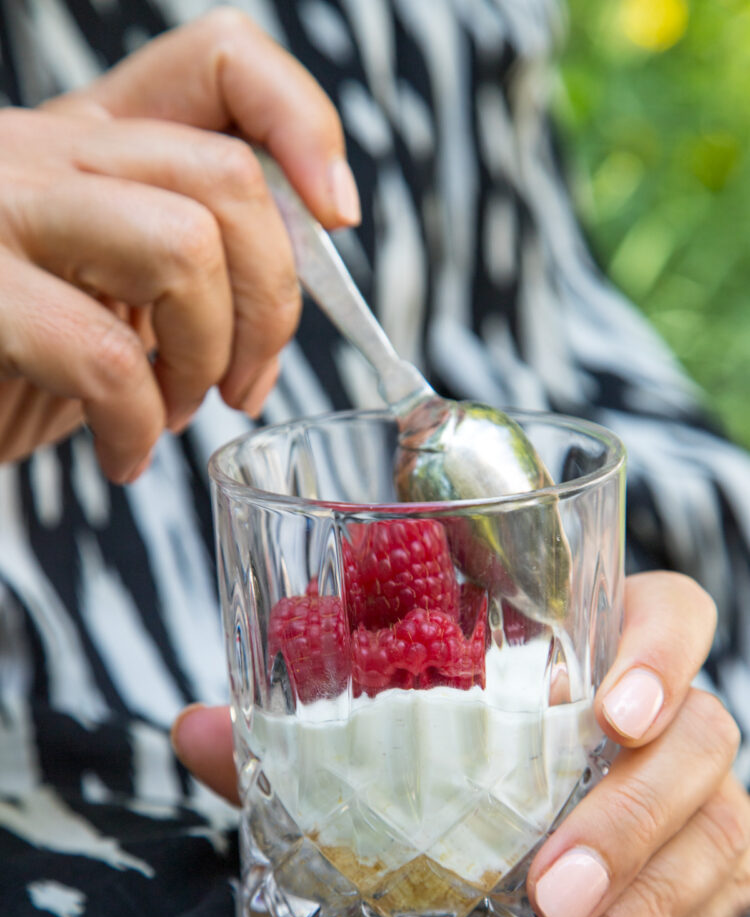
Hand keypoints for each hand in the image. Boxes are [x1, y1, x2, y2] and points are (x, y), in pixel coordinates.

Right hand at [0, 8, 359, 480]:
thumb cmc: (23, 358)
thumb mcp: (115, 288)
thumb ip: (193, 262)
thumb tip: (290, 289)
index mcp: (95, 141)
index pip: (220, 64)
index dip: (300, 125)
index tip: (335, 218)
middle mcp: (49, 152)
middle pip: (229, 176)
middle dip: (271, 303)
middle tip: (247, 382)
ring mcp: (6, 211)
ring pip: (183, 246)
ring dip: (207, 359)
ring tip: (173, 413)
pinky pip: (106, 357)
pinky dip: (137, 428)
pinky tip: (123, 453)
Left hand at [172, 571, 749, 916]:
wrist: (530, 823)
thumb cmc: (455, 753)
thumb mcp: (384, 740)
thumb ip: (300, 734)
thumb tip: (192, 726)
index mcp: (601, 644)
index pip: (669, 613)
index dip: (657, 650)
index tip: (606, 711)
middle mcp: (667, 712)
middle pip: (701, 732)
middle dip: (632, 811)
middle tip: (549, 880)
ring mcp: (699, 790)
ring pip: (719, 822)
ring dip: (646, 890)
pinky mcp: (708, 862)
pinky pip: (721, 894)